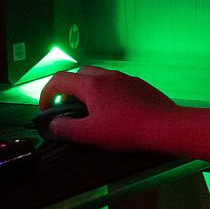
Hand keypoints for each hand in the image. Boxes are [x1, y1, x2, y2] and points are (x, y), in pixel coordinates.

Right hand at [39, 66, 177, 149]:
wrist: (164, 126)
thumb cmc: (125, 130)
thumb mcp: (91, 134)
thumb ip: (68, 129)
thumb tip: (53, 124)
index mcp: (91, 85)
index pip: (59, 80)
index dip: (46, 93)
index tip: (45, 108)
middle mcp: (106, 75)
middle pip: (79, 74)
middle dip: (67, 88)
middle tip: (66, 107)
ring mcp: (124, 78)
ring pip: (98, 76)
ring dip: (87, 88)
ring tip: (89, 108)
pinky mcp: (139, 84)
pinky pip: (115, 82)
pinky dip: (105, 91)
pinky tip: (112, 109)